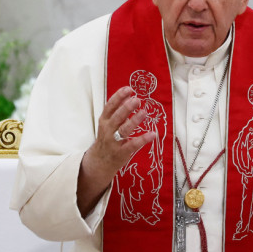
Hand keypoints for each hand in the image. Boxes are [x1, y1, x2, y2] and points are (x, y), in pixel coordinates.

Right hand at [77, 86, 155, 215]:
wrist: (99, 162)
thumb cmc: (107, 138)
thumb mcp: (107, 124)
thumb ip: (116, 111)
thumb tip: (129, 96)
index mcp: (104, 121)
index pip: (109, 106)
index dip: (118, 97)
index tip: (128, 89)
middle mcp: (107, 130)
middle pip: (116, 117)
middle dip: (126, 108)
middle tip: (137, 99)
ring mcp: (114, 142)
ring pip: (124, 130)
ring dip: (134, 121)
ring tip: (144, 112)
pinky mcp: (121, 153)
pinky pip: (132, 145)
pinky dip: (143, 139)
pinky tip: (153, 134)